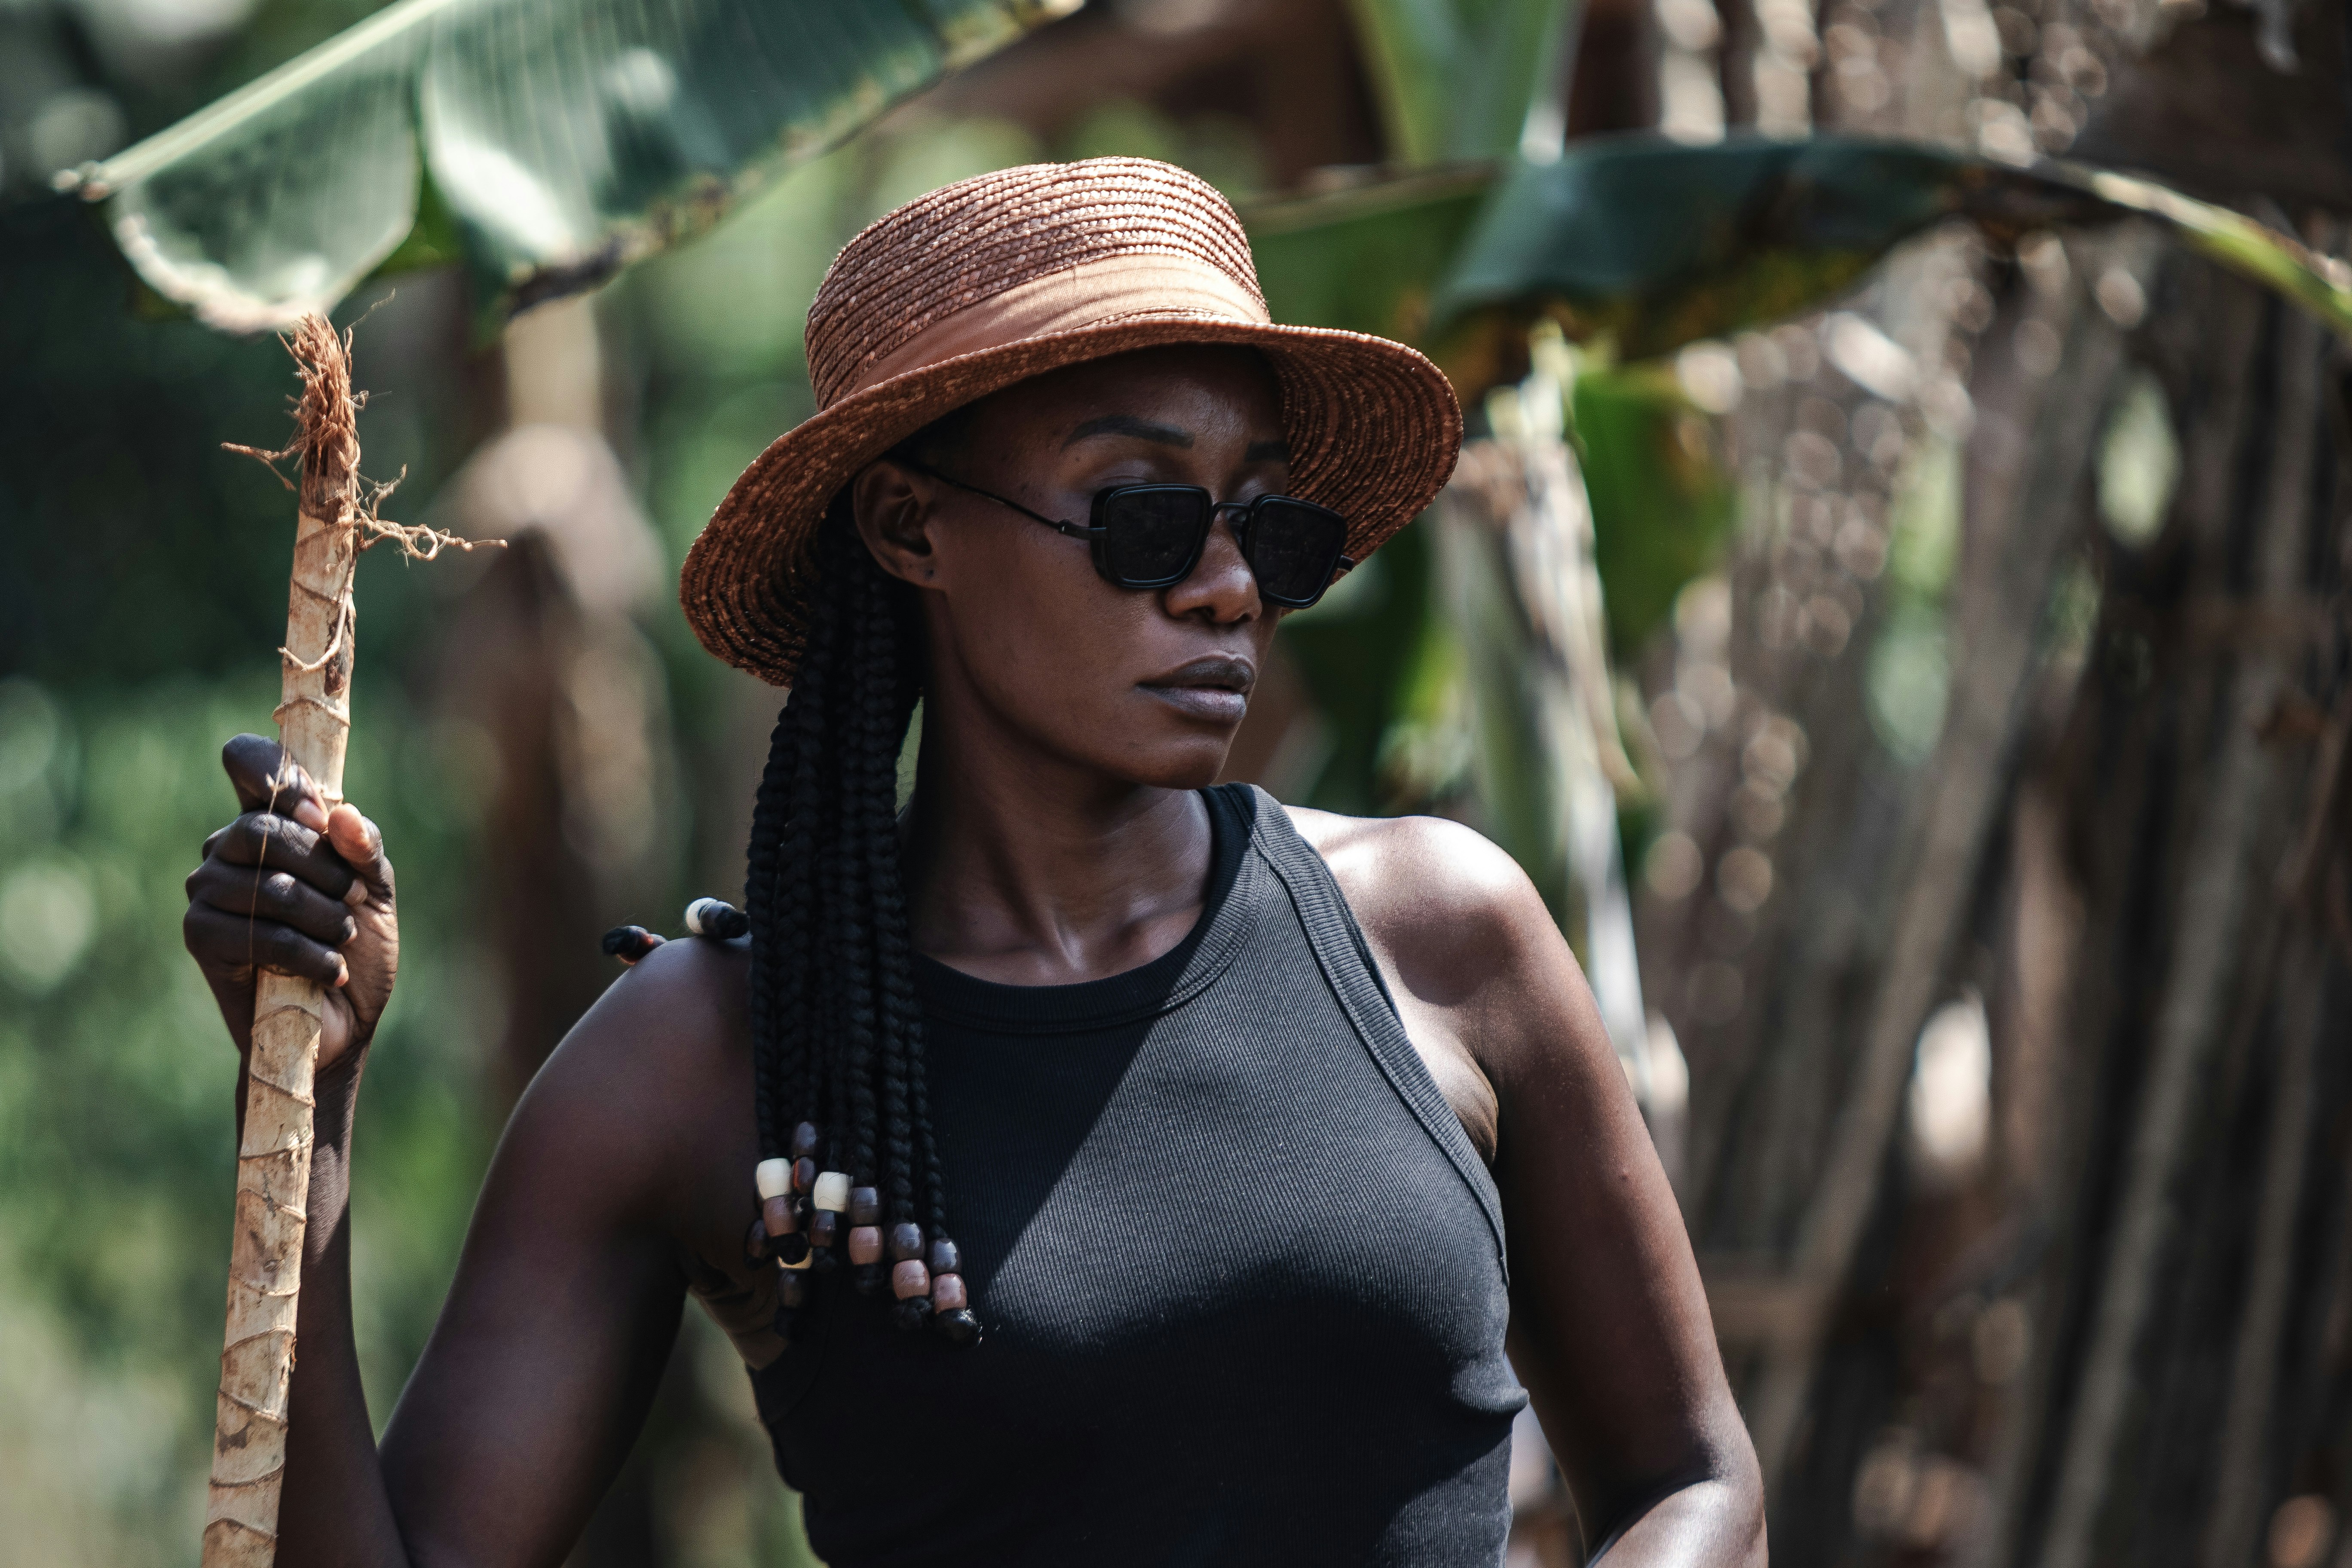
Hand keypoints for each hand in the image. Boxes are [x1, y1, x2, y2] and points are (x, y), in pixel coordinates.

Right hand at [183, 734, 398, 1071]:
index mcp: (270, 822)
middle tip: (353, 901)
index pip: (245, 759)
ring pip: (265, 884)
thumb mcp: (375, 890)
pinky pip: (256, 932)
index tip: (318, 813)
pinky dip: (307, 951)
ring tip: (342, 938)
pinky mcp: (202, 937)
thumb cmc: (356, 946)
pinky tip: (329, 968)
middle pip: (262, 828)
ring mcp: (207, 891)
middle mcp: (228, 848)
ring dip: (322, 915)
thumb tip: (341, 814)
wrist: (344, 1020)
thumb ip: (364, 848)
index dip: (277, 774)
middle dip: (323, 868)